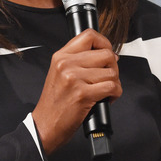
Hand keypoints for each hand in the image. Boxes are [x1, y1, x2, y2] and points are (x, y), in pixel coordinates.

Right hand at [32, 29, 121, 153]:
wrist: (45, 125)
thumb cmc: (55, 102)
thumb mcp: (60, 73)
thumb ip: (79, 60)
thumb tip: (107, 54)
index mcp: (61, 56)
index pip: (89, 35)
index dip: (104, 43)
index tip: (107, 53)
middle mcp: (66, 64)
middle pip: (106, 54)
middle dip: (113, 67)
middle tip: (107, 78)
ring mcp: (74, 78)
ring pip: (111, 72)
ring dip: (114, 83)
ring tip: (104, 91)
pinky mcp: (82, 94)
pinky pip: (112, 87)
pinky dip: (115, 94)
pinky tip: (106, 99)